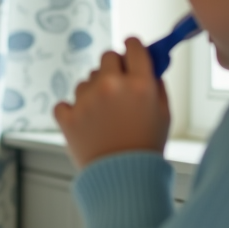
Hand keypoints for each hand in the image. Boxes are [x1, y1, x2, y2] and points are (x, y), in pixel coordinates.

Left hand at [54, 37, 169, 168]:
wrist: (123, 181)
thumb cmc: (146, 148)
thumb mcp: (164, 114)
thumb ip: (156, 85)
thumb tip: (150, 65)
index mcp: (139, 84)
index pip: (132, 46)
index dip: (132, 48)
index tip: (130, 52)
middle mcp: (111, 87)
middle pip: (106, 57)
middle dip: (112, 68)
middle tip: (117, 87)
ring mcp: (86, 101)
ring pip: (85, 82)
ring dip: (92, 93)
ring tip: (103, 118)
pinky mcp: (67, 117)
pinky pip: (64, 103)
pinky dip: (71, 112)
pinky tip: (84, 124)